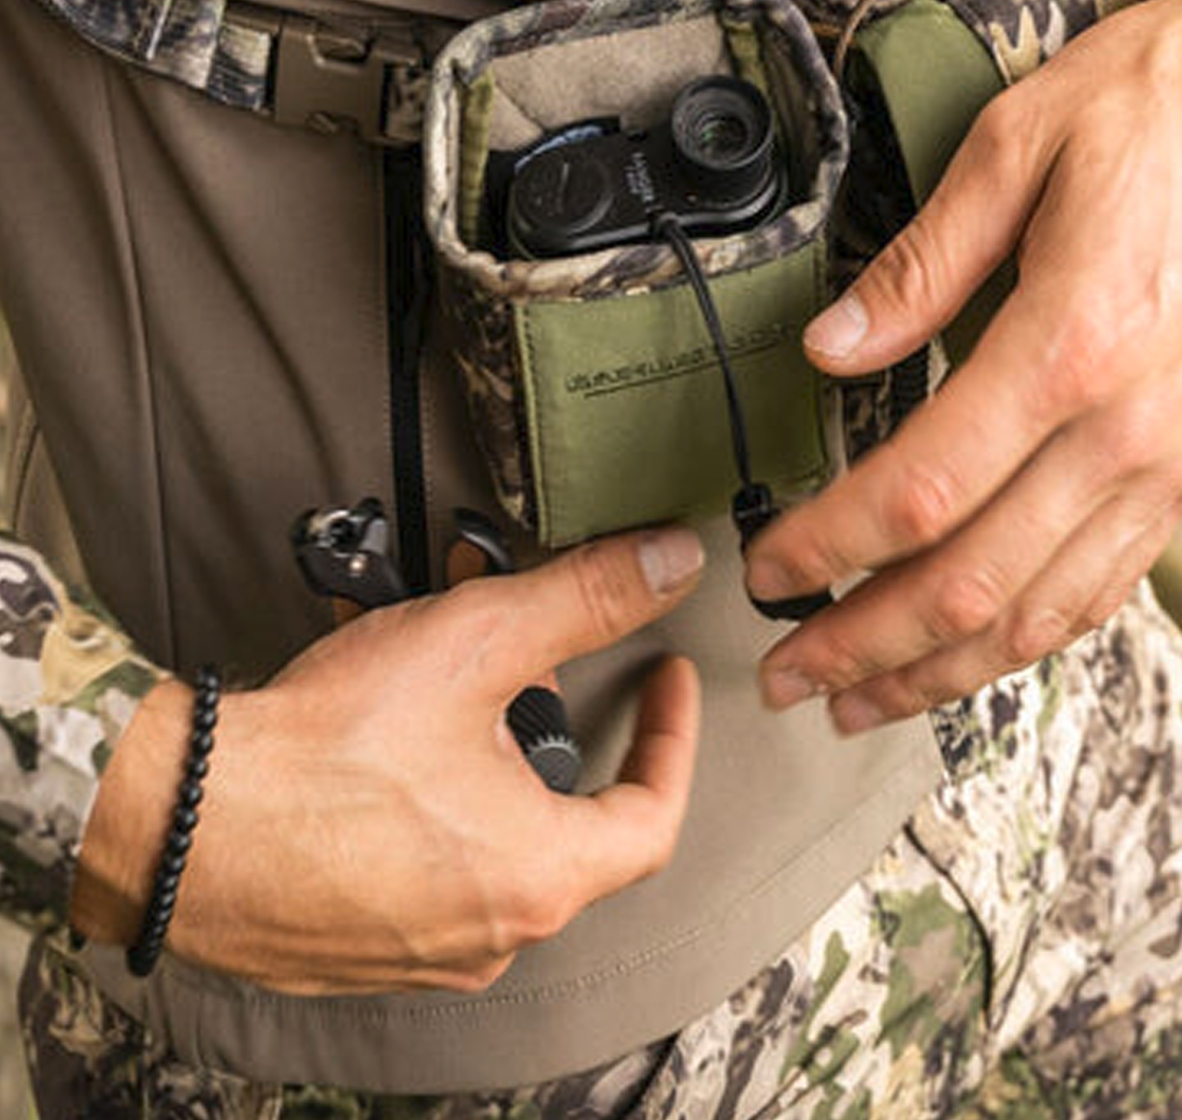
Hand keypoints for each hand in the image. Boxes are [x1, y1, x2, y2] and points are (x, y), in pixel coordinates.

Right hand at [70, 525, 704, 993]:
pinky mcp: (356, 943)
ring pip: (488, 838)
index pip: (653, 815)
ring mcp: (419, 948)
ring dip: (482, 753)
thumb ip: (584, 599)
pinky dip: (425, 798)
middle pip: (563, 817)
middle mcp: (490, 934)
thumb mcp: (476, 642)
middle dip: (552, 723)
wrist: (177, 820)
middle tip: (522, 660)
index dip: (670, 737)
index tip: (662, 681)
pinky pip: (422, 866)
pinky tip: (385, 736)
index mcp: (538, 876)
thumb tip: (667, 565)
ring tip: (443, 679)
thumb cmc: (321, 752)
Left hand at [745, 0, 1181, 731]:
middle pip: (976, 583)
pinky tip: (982, 650)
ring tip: (863, 697)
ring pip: (1047, 609)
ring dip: (945, 668)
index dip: (829, 544)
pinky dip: (1036, 634)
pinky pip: (1113, 582)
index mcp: (1073, 344)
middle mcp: (1132, 426)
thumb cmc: (1158, 99)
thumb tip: (829, 349)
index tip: (766, 565)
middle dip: (867, 643)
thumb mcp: (1014, 145)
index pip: (922, 491)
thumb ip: (918, 266)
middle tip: (786, 674)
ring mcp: (1177, 455)